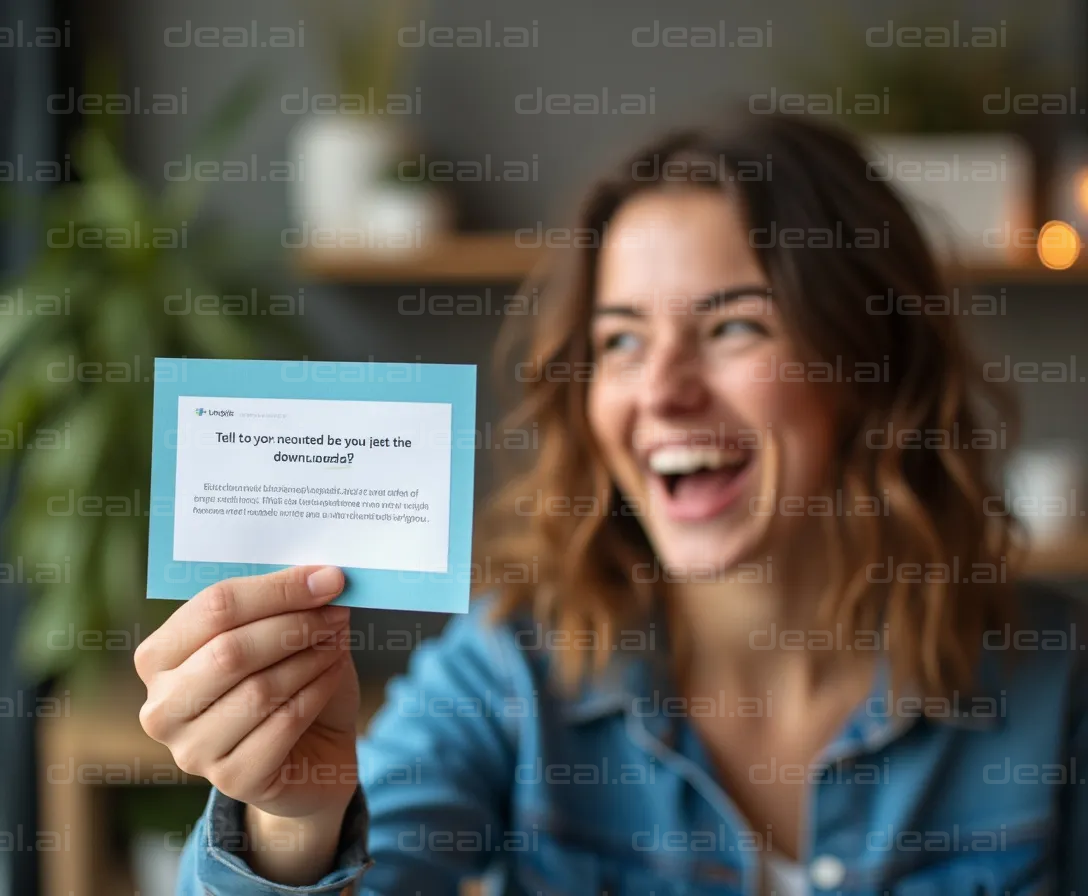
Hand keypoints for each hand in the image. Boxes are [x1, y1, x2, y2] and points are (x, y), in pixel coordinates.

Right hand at [135, 566, 359, 823]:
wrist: (312, 757)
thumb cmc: (292, 685)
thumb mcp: (283, 636)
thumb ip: (286, 606)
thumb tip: (320, 577)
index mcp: (160, 657)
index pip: (212, 607)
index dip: (275, 589)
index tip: (328, 577)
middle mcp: (161, 707)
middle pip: (229, 650)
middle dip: (294, 625)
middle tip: (338, 612)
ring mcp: (191, 751)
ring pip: (258, 689)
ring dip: (309, 659)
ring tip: (337, 643)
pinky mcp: (231, 781)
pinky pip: (282, 724)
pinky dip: (316, 692)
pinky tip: (332, 675)